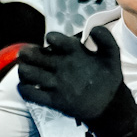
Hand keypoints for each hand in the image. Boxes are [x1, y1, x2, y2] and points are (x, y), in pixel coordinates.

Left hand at [17, 27, 136, 136]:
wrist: (109, 107)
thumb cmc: (109, 80)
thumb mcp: (113, 56)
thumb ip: (105, 39)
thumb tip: (93, 29)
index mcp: (77, 54)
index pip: (54, 39)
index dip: (50, 37)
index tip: (51, 41)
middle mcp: (63, 68)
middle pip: (33, 55)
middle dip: (26, 52)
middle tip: (26, 54)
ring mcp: (56, 85)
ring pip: (28, 73)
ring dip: (23, 68)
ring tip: (25, 68)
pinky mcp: (53, 101)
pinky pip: (30, 93)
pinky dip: (24, 88)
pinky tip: (26, 85)